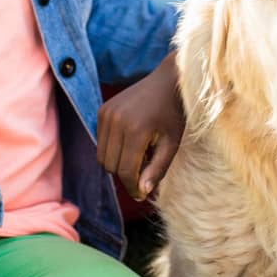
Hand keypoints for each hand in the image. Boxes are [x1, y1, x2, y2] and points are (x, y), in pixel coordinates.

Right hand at [96, 53, 183, 200]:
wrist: (168, 81)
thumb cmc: (174, 115)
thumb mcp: (172, 144)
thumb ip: (157, 169)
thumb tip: (141, 192)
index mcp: (136, 129)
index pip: (125, 171)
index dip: (133, 188)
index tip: (142, 195)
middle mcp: (116, 120)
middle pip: (110, 166)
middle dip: (126, 176)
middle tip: (144, 174)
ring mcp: (107, 113)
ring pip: (102, 156)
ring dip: (118, 163)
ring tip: (140, 157)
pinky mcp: (102, 110)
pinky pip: (101, 142)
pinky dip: (113, 149)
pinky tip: (132, 143)